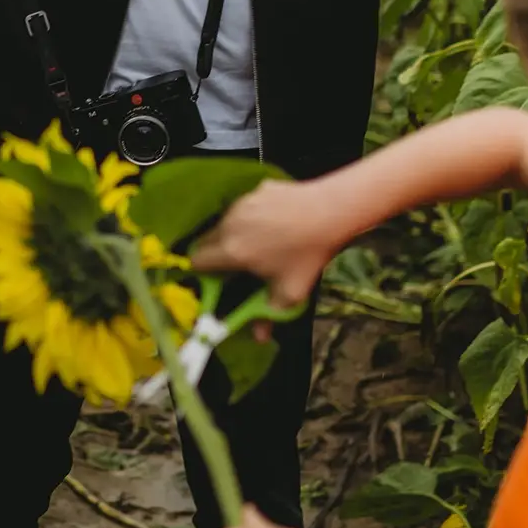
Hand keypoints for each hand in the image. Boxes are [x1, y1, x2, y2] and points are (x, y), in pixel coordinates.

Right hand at [192, 177, 338, 305]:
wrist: (332, 210)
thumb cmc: (308, 254)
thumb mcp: (291, 292)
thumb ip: (268, 315)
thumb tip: (259, 337)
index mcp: (231, 250)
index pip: (196, 261)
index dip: (202, 274)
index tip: (216, 281)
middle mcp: (229, 224)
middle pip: (204, 241)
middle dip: (213, 255)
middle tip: (234, 267)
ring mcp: (241, 203)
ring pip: (224, 223)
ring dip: (231, 235)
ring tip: (258, 243)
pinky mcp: (256, 189)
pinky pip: (244, 207)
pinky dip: (250, 217)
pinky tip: (274, 223)